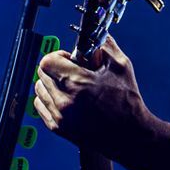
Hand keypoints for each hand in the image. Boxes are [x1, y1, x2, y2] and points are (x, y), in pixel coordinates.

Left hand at [32, 36, 168, 169]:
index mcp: (77, 83)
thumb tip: (95, 33)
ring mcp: (60, 116)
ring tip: (69, 86)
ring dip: (50, 83)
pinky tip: (65, 99)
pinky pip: (40, 106)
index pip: (47, 61)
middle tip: (72, 71)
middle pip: (42, 73)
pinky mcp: (58, 128)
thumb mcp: (121, 66)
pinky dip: (48, 99)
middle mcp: (64, 100)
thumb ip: (105, 45)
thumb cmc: (127, 102)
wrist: (130, 135)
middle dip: (55, 68)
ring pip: (39, 89)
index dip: (58, 56)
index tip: (69, 59)